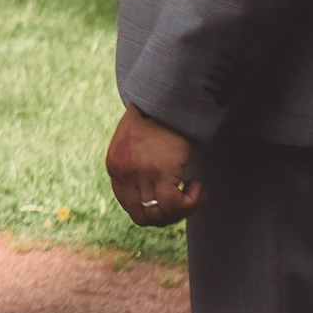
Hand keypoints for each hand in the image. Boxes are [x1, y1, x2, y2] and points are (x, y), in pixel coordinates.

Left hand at [107, 105, 203, 228]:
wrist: (169, 96)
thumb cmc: (158, 117)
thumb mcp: (137, 142)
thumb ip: (137, 166)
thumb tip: (153, 198)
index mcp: (114, 166)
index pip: (130, 206)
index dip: (154, 210)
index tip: (172, 200)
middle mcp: (123, 173)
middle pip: (143, 217)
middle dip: (167, 216)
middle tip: (185, 202)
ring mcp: (140, 173)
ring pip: (160, 215)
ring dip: (182, 210)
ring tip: (195, 191)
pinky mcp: (161, 171)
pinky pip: (175, 204)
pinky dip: (191, 202)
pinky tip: (198, 185)